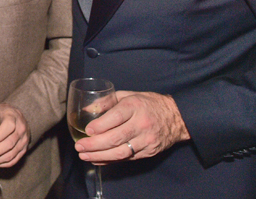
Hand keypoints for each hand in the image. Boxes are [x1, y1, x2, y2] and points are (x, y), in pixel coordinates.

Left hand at [0, 103, 29, 166]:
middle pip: (9, 144)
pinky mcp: (23, 150)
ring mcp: (24, 141)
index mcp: (13, 117)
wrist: (17, 117)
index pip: (9, 127)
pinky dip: (2, 164)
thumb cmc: (3, 113)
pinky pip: (13, 160)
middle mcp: (21, 130)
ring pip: (11, 154)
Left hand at [75, 91, 190, 163]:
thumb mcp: (128, 95)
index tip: (86, 131)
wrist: (176, 117)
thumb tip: (86, 109)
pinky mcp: (149, 152)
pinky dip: (110, 160)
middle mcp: (141, 124)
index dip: (100, 126)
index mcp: (135, 106)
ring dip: (100, 156)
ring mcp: (146, 140)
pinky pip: (127, 158)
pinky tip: (98, 160)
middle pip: (115, 138)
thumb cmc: (148, 103)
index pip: (115, 117)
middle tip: (79, 147)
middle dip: (94, 145)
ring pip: (121, 152)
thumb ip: (107, 101)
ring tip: (84, 156)